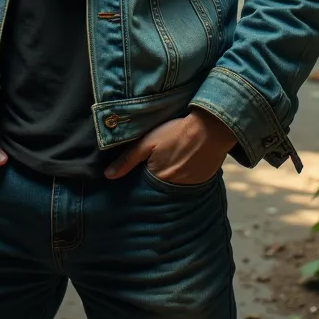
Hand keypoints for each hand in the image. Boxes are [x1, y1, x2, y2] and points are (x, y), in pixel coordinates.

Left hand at [103, 107, 235, 183]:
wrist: (211, 127)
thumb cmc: (176, 132)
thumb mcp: (148, 141)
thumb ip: (128, 159)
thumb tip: (108, 176)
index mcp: (158, 178)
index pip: (142, 188)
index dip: (139, 182)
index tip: (136, 178)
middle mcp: (173, 188)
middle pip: (158, 190)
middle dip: (154, 184)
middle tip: (154, 172)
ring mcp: (190, 187)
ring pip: (174, 189)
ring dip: (170, 182)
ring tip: (170, 167)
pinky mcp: (202, 182)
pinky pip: (188, 185)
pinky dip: (184, 179)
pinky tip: (184, 166)